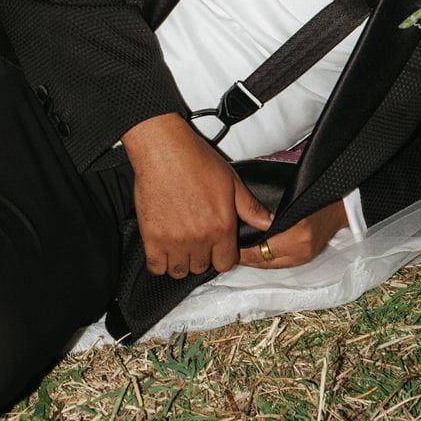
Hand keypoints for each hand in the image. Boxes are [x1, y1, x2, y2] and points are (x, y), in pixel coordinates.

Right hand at [122, 113, 273, 278]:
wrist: (164, 149)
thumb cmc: (195, 160)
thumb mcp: (231, 181)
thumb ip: (249, 207)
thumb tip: (268, 222)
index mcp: (221, 227)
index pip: (226, 263)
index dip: (222, 255)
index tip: (216, 246)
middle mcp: (200, 238)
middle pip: (202, 268)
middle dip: (202, 257)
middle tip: (196, 241)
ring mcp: (174, 240)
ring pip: (179, 271)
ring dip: (181, 261)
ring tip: (179, 245)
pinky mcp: (152, 238)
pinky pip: (156, 267)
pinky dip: (160, 262)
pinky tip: (162, 250)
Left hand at [238, 199, 346, 270]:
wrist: (338, 207)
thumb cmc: (314, 197)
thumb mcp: (289, 200)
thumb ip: (267, 214)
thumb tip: (244, 219)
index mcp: (296, 233)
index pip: (259, 249)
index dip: (241, 249)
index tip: (229, 242)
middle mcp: (300, 249)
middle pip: (262, 260)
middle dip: (244, 257)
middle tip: (229, 248)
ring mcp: (304, 257)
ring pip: (269, 265)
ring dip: (254, 259)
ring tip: (240, 251)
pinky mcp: (306, 259)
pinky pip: (280, 264)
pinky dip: (267, 260)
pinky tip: (258, 253)